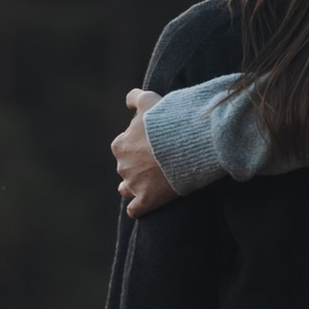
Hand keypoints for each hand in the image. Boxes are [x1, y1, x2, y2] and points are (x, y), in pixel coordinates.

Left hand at [112, 97, 175, 218]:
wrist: (188, 142)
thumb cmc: (168, 120)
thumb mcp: (150, 100)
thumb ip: (135, 97)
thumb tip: (128, 102)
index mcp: (120, 144)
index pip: (123, 146)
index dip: (138, 145)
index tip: (154, 144)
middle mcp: (122, 166)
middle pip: (126, 168)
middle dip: (137, 166)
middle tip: (158, 161)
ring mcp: (134, 185)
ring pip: (126, 189)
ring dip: (135, 186)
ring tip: (152, 182)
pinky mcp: (147, 200)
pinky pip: (134, 210)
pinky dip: (139, 207)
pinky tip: (148, 202)